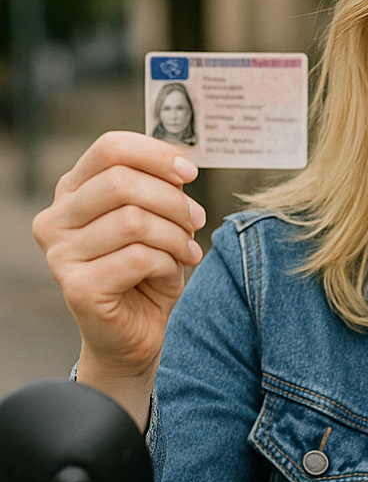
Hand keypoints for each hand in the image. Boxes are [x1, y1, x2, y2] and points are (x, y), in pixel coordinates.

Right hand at [32, 131, 205, 424]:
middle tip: (197, 221)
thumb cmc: (148, 270)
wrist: (137, 333)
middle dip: (173, 201)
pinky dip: (167, 264)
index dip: (156, 154)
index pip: (110, 149)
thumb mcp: (159, 220)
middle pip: (123, 182)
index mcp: (73, 191)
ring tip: (187, 251)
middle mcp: (56, 218)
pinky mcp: (77, 287)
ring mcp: (60, 254)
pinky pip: (137, 258)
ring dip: (175, 236)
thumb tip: (182, 162)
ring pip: (134, 221)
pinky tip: (171, 273)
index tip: (189, 171)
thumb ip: (162, 188)